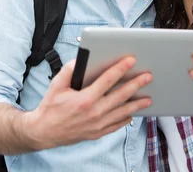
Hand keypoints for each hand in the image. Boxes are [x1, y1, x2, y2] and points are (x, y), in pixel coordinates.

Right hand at [26, 56, 152, 149]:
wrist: (44, 131)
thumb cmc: (51, 107)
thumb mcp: (57, 84)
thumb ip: (69, 69)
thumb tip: (81, 58)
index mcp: (85, 99)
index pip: (108, 80)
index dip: (121, 68)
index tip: (131, 60)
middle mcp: (94, 112)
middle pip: (121, 96)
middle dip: (136, 84)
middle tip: (148, 76)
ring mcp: (97, 124)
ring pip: (123, 112)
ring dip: (137, 104)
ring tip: (148, 98)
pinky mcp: (97, 133)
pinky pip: (117, 125)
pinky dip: (126, 118)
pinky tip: (132, 112)